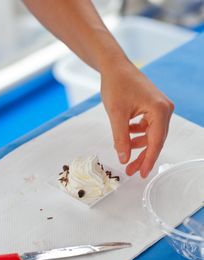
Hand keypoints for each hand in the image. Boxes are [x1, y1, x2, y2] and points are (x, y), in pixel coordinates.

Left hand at [101, 59, 173, 177]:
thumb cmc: (116, 84)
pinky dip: (137, 134)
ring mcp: (160, 108)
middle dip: (142, 156)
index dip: (148, 160)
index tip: (141, 174)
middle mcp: (164, 109)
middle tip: (130, 169)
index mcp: (159, 110)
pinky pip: (148, 127)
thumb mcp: (116, 115)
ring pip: (151, 135)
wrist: (115, 66)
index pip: (155, 142)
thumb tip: (124, 158)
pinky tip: (127, 135)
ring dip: (138, 145)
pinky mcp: (153, 107)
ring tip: (125, 154)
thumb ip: (121, 139)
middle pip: (155, 140)